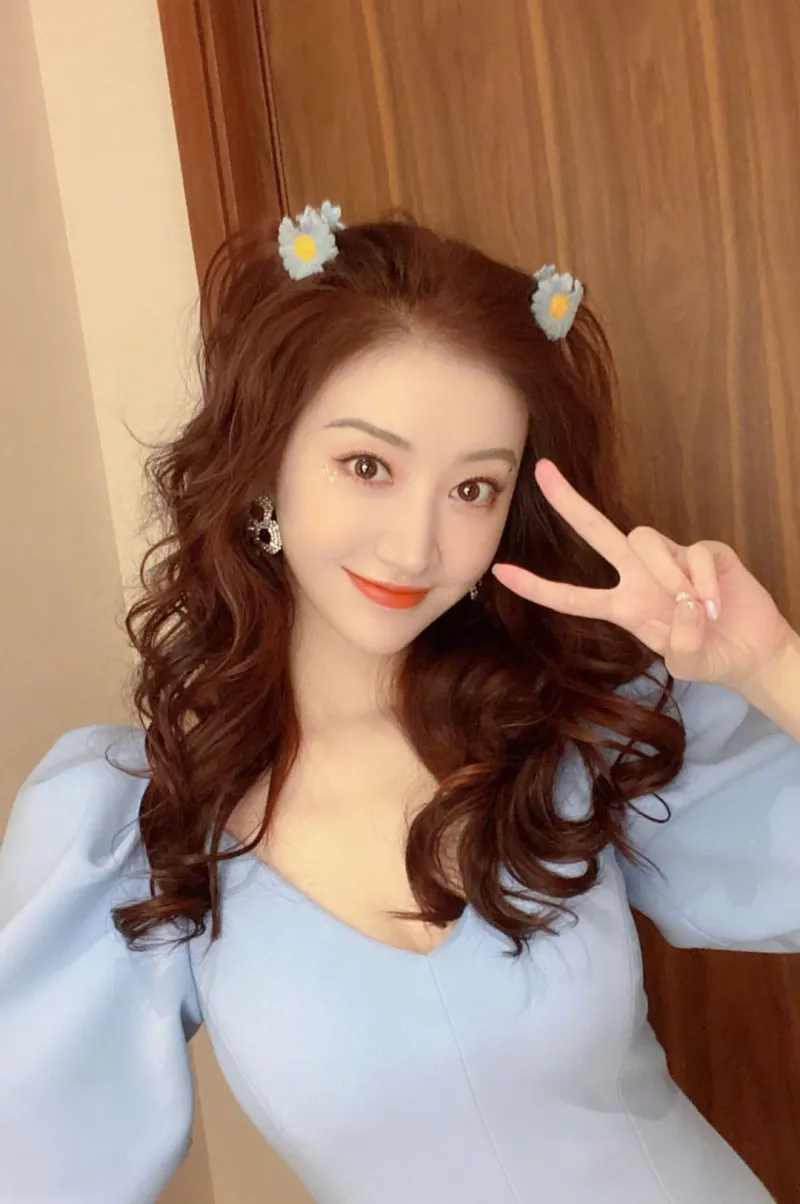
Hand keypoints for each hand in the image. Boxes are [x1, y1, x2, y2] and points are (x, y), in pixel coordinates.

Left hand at [492, 459, 793, 688]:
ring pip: (645, 540)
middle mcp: (640, 576)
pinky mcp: (706, 550)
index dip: (536, 586)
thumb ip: (679, 643)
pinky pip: (694, 553)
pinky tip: (716, 603)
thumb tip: (684, 605)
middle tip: (541, 472)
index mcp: (623, 605)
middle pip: (597, 532)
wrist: (750, 651)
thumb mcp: (685, 662)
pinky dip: (703, 580)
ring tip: (694, 606)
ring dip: (666, 573)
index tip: (498, 572)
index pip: (570, 596)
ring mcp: (672, 559)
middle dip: (569, 503)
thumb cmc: (708, 655)